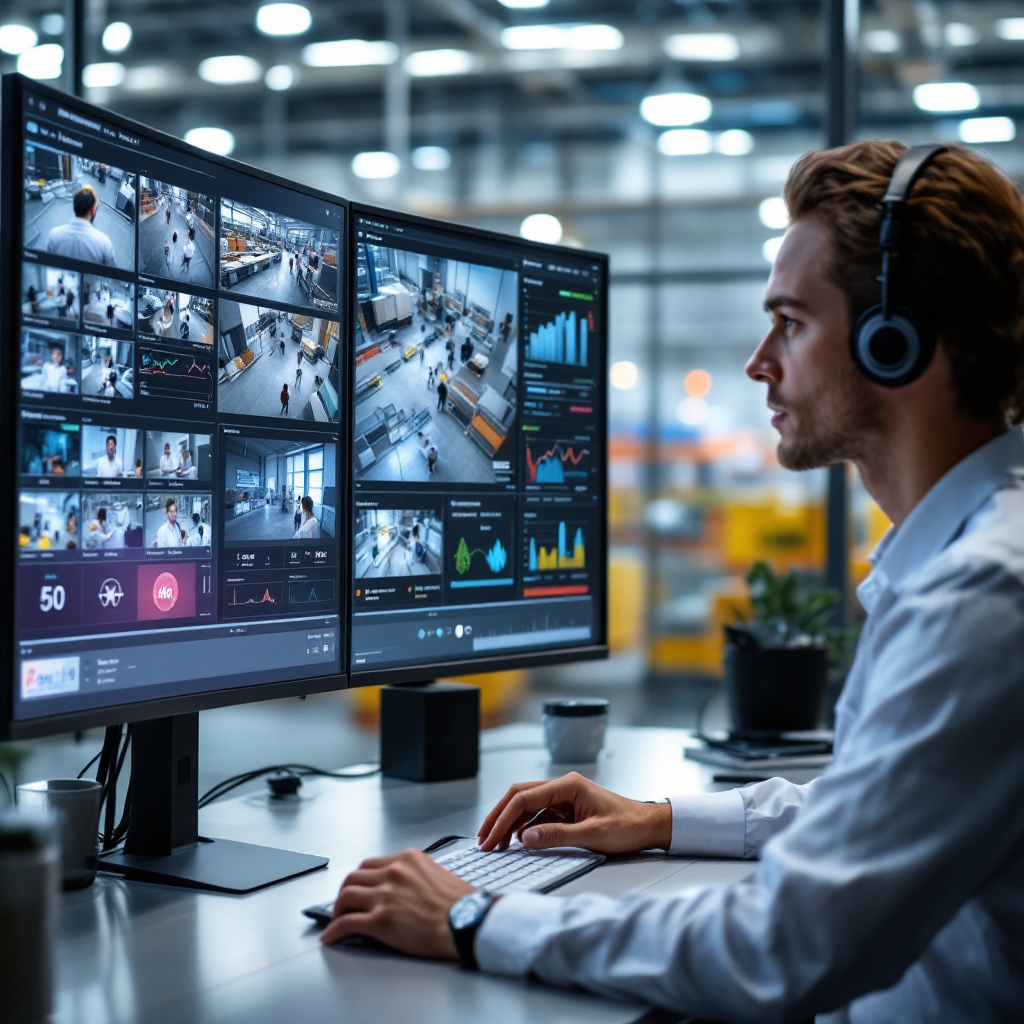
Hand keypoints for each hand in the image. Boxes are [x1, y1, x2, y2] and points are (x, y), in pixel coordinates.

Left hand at [320, 849, 473, 956]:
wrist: (467, 922)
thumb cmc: (460, 903)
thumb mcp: (437, 873)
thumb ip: (415, 875)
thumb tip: (403, 888)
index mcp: (407, 858)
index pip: (372, 863)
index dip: (361, 878)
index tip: (359, 887)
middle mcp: (393, 872)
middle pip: (354, 876)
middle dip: (345, 890)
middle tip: (344, 902)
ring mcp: (385, 895)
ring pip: (346, 896)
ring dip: (337, 909)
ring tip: (336, 918)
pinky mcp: (380, 920)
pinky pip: (347, 923)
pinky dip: (334, 931)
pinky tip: (330, 936)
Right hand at [477, 772, 671, 854]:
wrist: (650, 826)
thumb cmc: (628, 826)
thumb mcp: (593, 835)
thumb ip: (557, 836)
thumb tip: (524, 838)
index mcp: (568, 785)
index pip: (524, 798)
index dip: (503, 819)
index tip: (490, 839)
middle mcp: (563, 786)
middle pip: (519, 796)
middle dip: (498, 817)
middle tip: (483, 840)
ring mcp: (564, 798)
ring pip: (526, 805)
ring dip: (508, 823)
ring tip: (495, 844)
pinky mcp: (566, 810)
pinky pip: (537, 815)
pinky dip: (523, 828)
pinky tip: (516, 841)